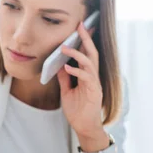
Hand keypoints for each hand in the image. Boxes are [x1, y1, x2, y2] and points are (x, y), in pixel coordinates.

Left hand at [57, 23, 103, 138]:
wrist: (83, 127)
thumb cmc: (77, 110)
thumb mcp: (66, 91)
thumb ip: (64, 78)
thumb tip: (58, 65)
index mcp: (86, 75)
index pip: (87, 54)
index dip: (84, 41)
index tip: (79, 28)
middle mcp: (92, 77)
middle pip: (92, 53)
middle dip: (86, 39)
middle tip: (80, 26)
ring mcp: (94, 83)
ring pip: (90, 62)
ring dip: (77, 54)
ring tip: (65, 49)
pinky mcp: (94, 91)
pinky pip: (87, 77)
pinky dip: (77, 71)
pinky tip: (67, 68)